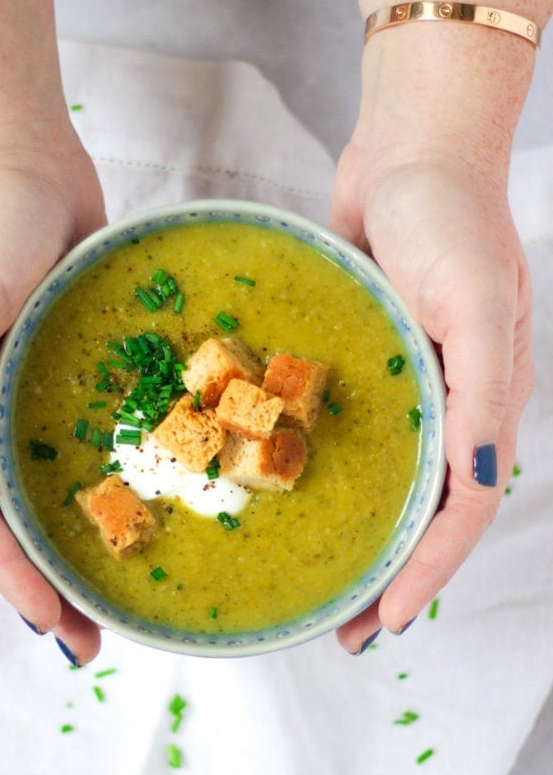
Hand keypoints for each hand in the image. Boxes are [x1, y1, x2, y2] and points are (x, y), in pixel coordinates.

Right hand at [0, 124, 106, 664]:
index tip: (55, 625)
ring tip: (122, 591)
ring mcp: (31, 388)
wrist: (25, 159)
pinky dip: (111, 473)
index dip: (10, 574)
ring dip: (81, 540)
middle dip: (46, 581)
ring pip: (53, 485)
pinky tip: (152, 498)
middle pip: (13, 515)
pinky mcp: (73, 364)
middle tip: (93, 637)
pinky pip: (91, 432)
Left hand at [330, 144, 533, 652]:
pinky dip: (330, 464)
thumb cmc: (448, 217)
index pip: (461, 511)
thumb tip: (482, 485)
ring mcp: (406, 379)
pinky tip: (290, 483)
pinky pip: (350, 423)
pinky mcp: (367, 354)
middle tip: (343, 623)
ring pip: (386, 475)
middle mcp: (448, 401)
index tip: (384, 622)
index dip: (426, 572)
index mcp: (483, 401)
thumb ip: (482, 394)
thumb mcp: (474, 301)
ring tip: (319, 573)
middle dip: (388, 571)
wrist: (410, 151)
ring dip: (360, 527)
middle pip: (422, 507)